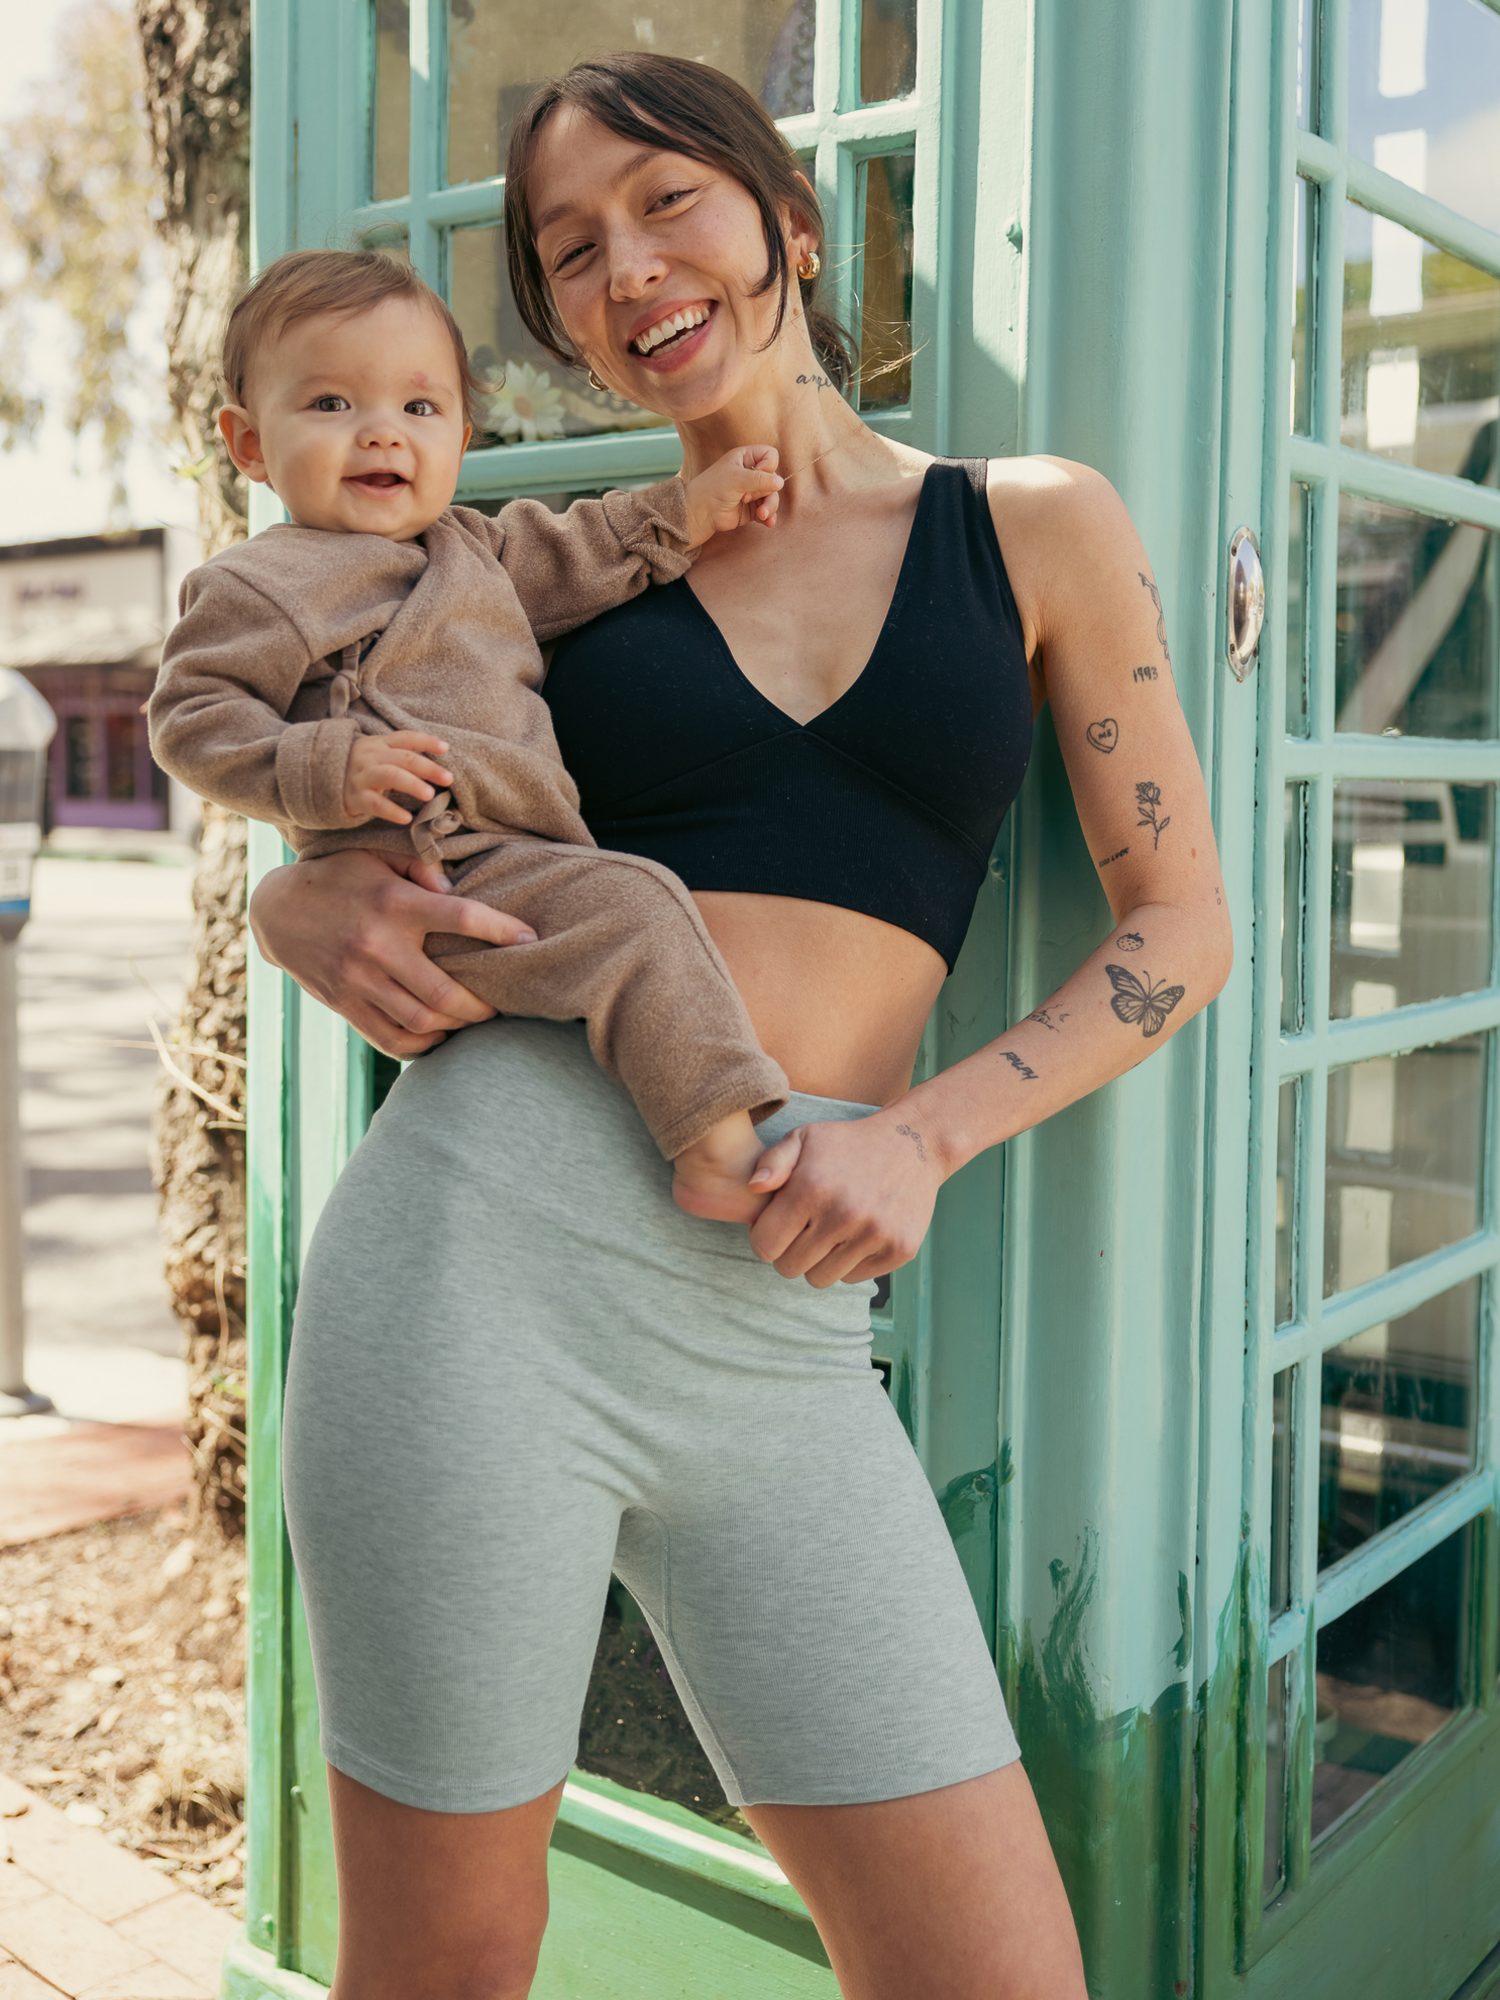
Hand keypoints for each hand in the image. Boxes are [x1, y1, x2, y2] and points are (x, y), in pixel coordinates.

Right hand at [248, 847, 535, 1057]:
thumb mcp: (377, 856)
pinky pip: (389, 1039)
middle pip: (444, 992)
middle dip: (481, 1006)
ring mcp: (358, 979)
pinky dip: (421, 1045)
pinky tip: (437, 1035)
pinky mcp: (343, 1003)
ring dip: (454, 1027)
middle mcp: (378, 945)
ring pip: (420, 1021)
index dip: (502, 931)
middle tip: (497, 1005)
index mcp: (395, 904)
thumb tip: (456, 889)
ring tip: (469, 1020)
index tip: (530, 939)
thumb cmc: (341, 877)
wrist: (276, 910)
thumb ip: (421, 868)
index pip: (461, 917)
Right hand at [343, 730, 452, 823]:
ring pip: (390, 776)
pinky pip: (375, 804)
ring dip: (412, 784)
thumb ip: (399, 754)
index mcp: (380, 744)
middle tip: (449, 778)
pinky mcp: (355, 797)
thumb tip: (435, 761)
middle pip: (404, 758)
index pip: (406, 738)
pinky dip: (392, 811)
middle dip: (428, 767)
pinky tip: (406, 818)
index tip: (445, 748)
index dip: (426, 741)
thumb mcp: (376, 753)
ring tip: (430, 795)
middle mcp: (372, 757)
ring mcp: (362, 776)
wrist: (318, 777)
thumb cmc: (359, 767)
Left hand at [683, 445, 783, 545]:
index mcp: (746, 457)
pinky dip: (769, 516)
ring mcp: (753, 491)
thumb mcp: (737, 479)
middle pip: (774, 478)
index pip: (770, 455)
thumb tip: (780, 483)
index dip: (768, 466)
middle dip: (764, 490)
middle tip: (745, 497)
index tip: (757, 475)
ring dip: (770, 506)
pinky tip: (768, 522)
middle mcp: (751, 473)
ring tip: (761, 515)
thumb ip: (760, 479)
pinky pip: (768, 511)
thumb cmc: (714, 488)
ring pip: (773, 496)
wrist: (701, 512)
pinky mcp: (753, 508)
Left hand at [746, 1110, 943, 1286]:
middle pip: (789, 1268)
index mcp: (812, 1189)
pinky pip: (853, 1277)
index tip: (779, 1224)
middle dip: (789, 1251)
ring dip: (819, 1260)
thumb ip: (771, 1162)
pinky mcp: (898, 1250)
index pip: (765, 1246)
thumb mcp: (805, 1138)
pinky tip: (856, 1234)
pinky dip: (849, 1262)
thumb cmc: (848, 1144)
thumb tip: (752, 1188)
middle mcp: (843, 1215)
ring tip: (829, 1232)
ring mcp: (874, 1235)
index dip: (765, 1237)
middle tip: (804, 1230)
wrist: (913, 1144)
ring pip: (820, 1278)